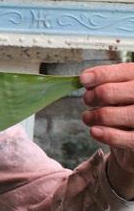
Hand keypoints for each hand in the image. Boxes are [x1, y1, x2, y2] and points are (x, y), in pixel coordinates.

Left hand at [80, 62, 133, 198]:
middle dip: (102, 94)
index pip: (131, 71)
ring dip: (102, 114)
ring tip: (88, 117)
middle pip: (132, 90)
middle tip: (86, 100)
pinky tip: (94, 131)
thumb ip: (105, 87)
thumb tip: (83, 79)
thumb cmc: (123, 119)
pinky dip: (108, 133)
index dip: (104, 74)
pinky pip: (131, 138)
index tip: (82, 79)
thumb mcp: (115, 99)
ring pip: (130, 113)